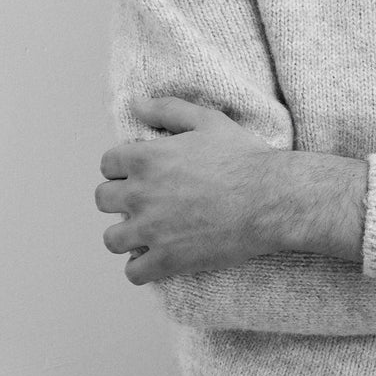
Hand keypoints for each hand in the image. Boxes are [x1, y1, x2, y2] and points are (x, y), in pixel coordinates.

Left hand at [96, 97, 366, 284]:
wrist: (272, 199)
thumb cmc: (243, 157)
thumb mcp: (208, 121)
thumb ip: (167, 109)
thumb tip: (135, 103)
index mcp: (146, 158)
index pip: (107, 164)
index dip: (124, 168)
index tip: (143, 174)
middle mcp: (140, 194)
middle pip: (103, 200)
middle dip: (121, 200)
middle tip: (147, 202)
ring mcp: (151, 230)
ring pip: (112, 239)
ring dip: (127, 236)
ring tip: (148, 233)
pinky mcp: (166, 260)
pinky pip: (133, 273)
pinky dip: (141, 268)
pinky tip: (157, 259)